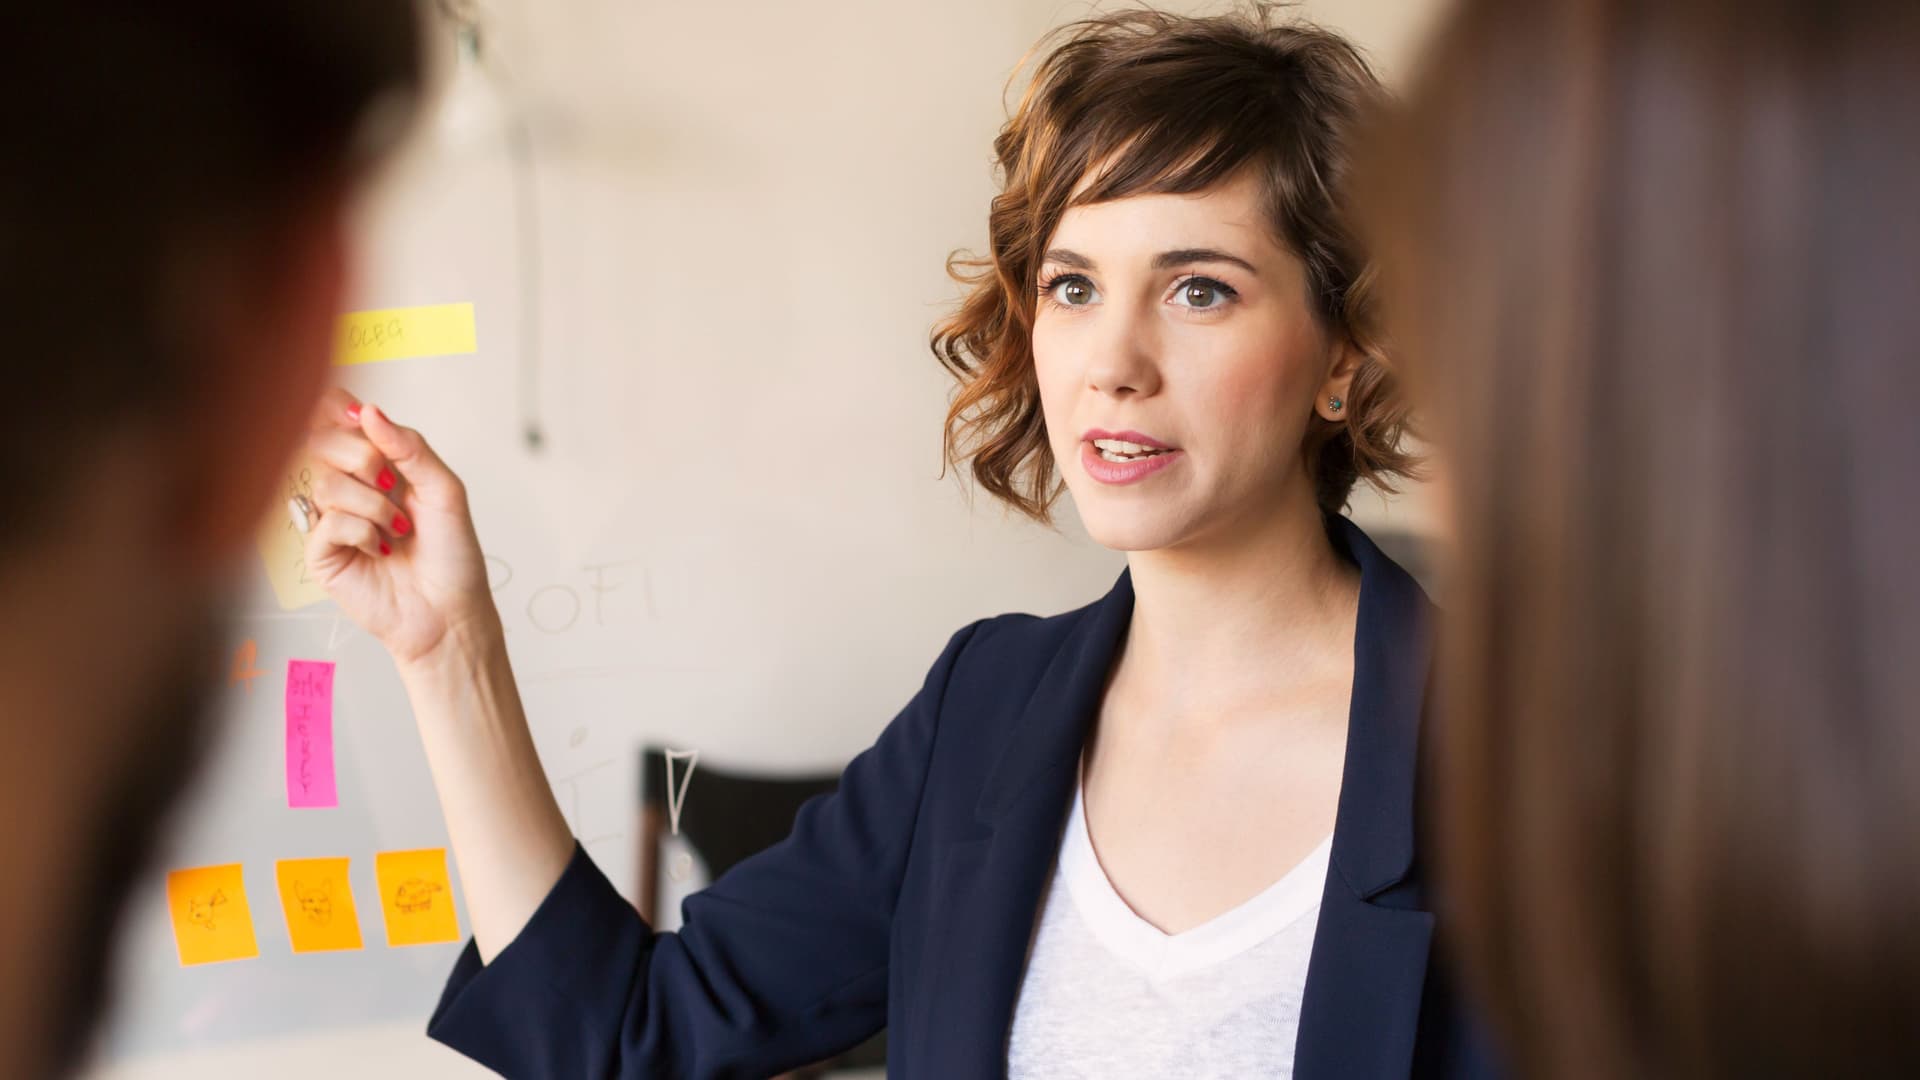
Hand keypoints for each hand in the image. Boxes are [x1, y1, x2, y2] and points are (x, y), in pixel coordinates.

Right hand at [302, 388, 495, 668]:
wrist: (450, 611)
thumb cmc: (452, 556)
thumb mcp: (445, 491)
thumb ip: (410, 448)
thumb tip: (368, 411)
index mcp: (380, 465)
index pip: (340, 420)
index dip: (339, 408)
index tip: (358, 414)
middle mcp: (351, 487)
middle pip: (321, 442)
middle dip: (360, 456)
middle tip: (389, 484)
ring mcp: (332, 518)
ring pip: (326, 483)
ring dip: (372, 504)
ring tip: (398, 529)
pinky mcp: (321, 552)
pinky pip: (325, 521)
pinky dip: (361, 530)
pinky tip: (380, 549)